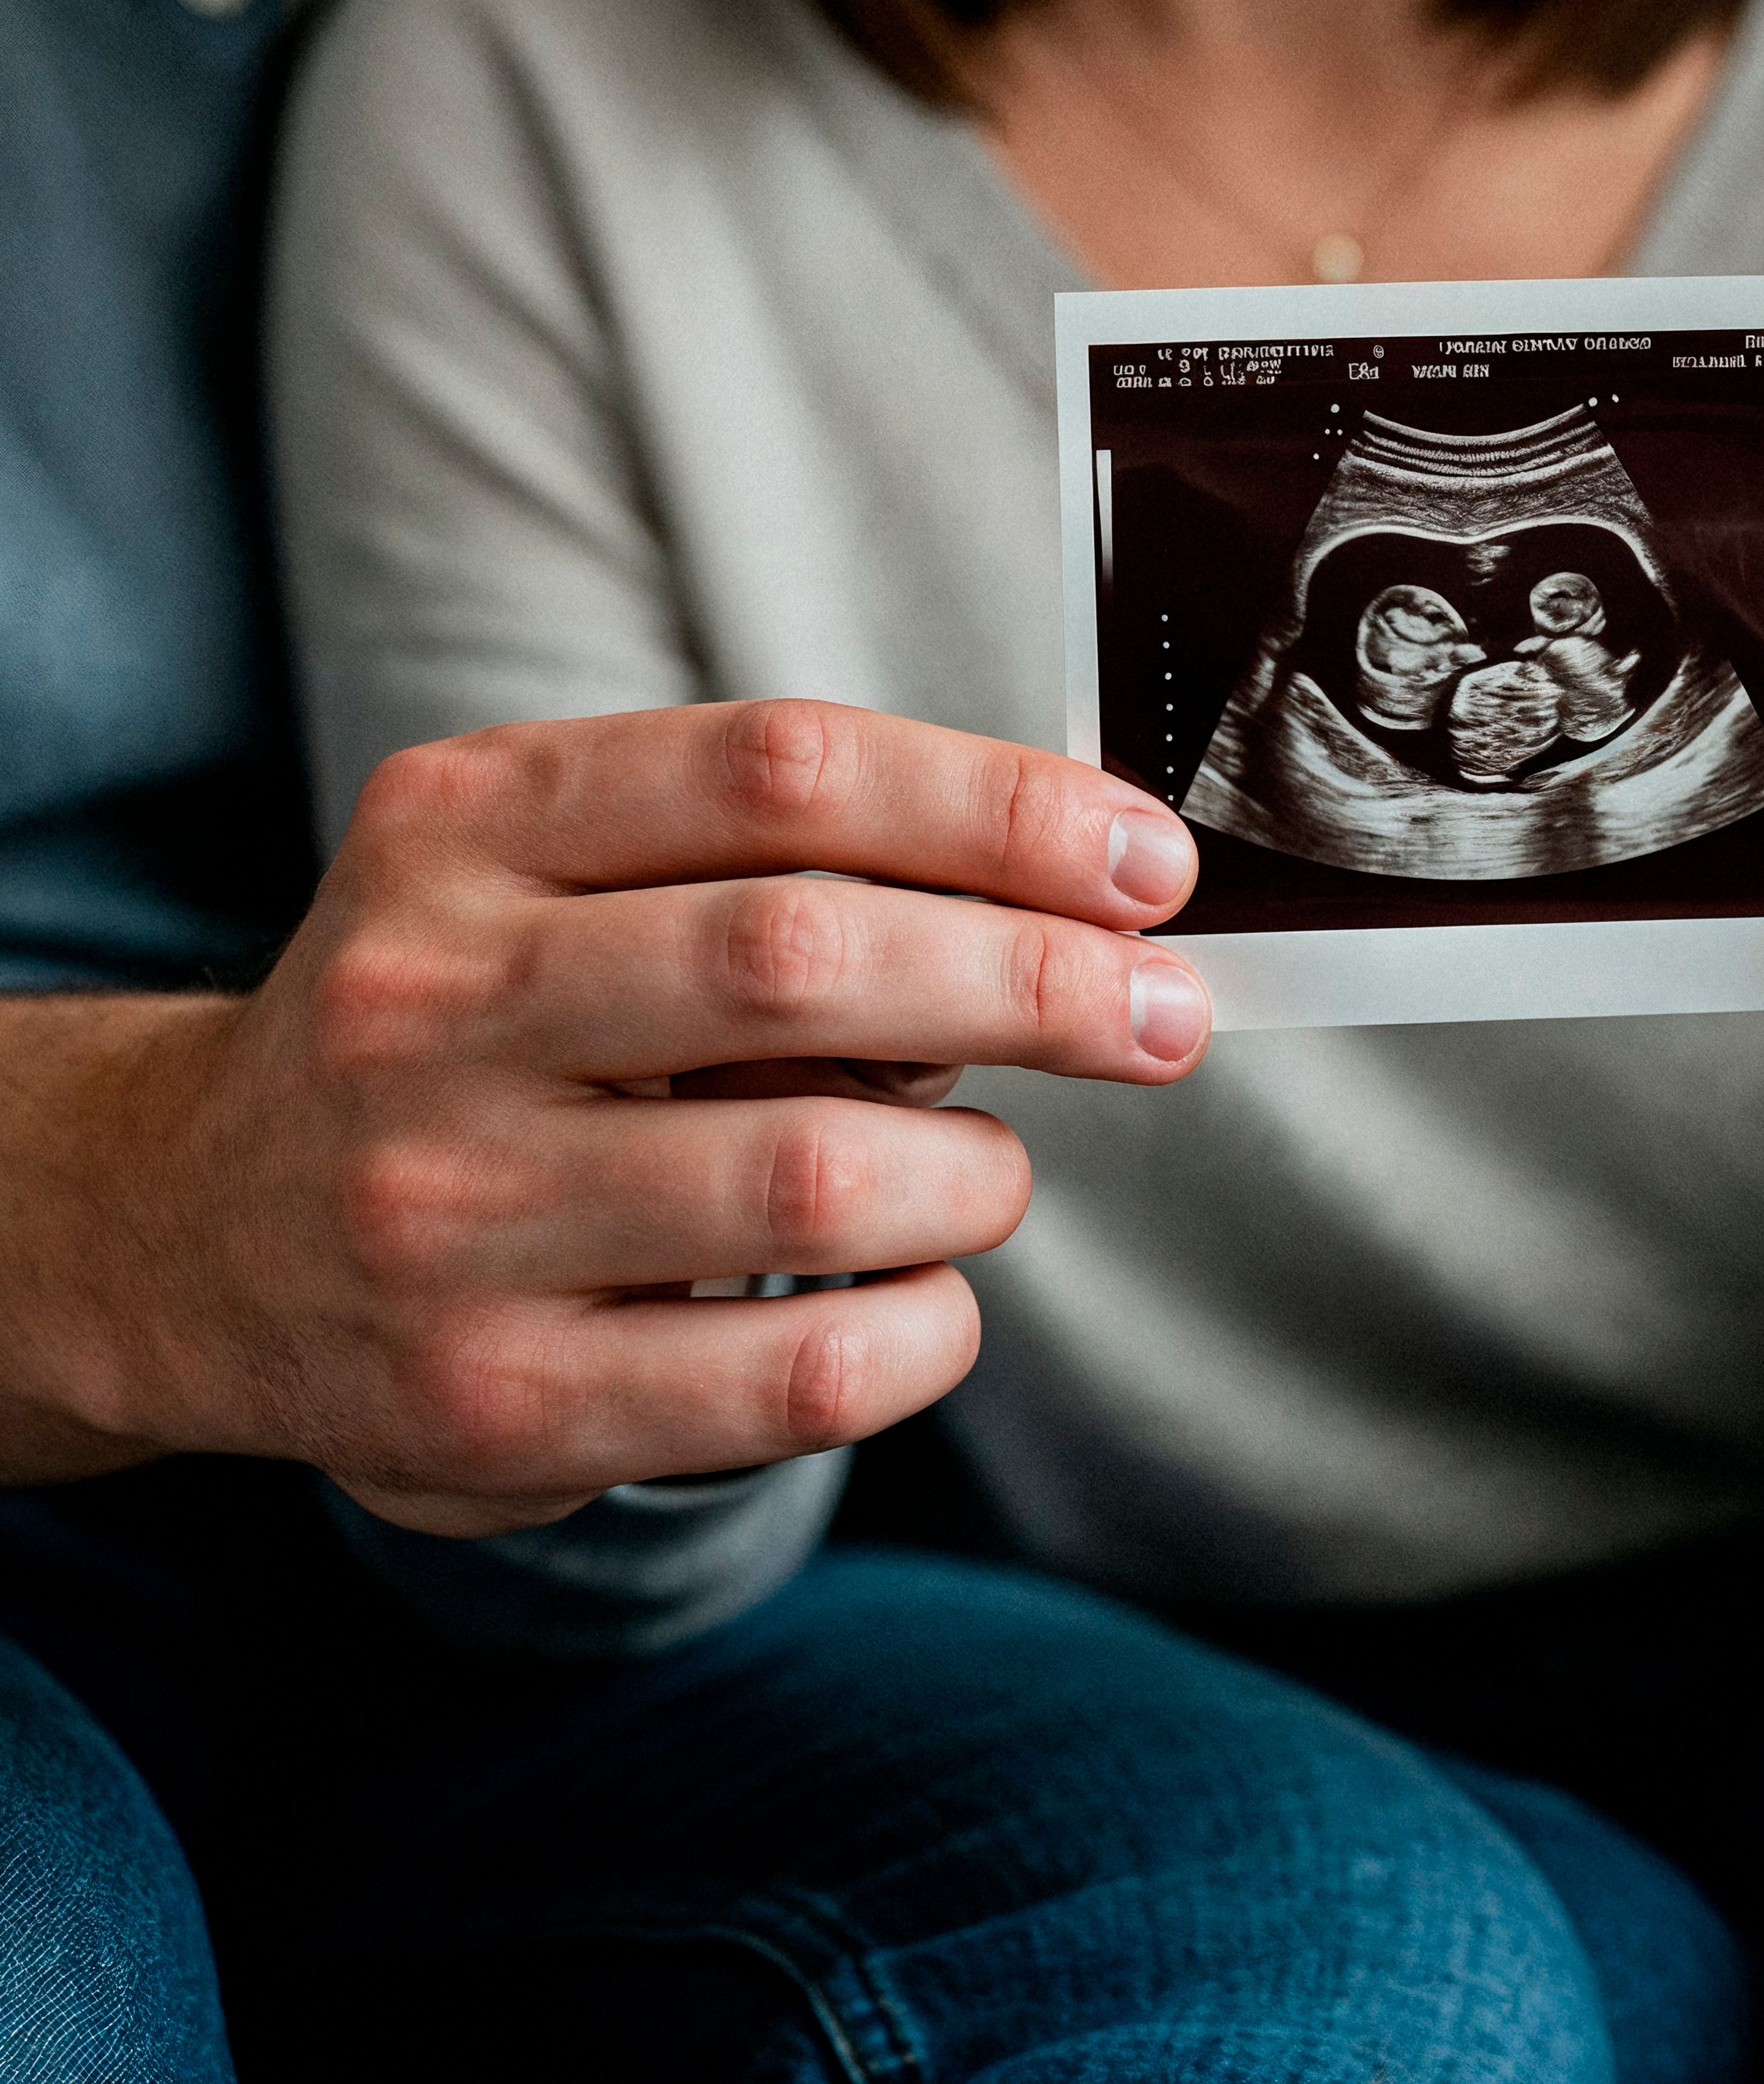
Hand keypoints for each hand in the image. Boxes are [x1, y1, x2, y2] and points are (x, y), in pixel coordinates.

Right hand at [0, 701, 1209, 1534]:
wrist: (193, 1230)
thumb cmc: (465, 1021)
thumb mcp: (552, 872)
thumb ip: (770, 862)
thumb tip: (1068, 904)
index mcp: (472, 824)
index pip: (783, 770)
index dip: (998, 805)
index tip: (1144, 860)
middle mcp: (434, 1001)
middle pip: (806, 957)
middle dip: (1038, 980)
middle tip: (1164, 1012)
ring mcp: (444, 1211)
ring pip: (816, 1177)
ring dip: (980, 1177)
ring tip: (993, 1175)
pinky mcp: (483, 1400)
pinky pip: (790, 1378)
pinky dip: (926, 1333)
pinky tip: (933, 1299)